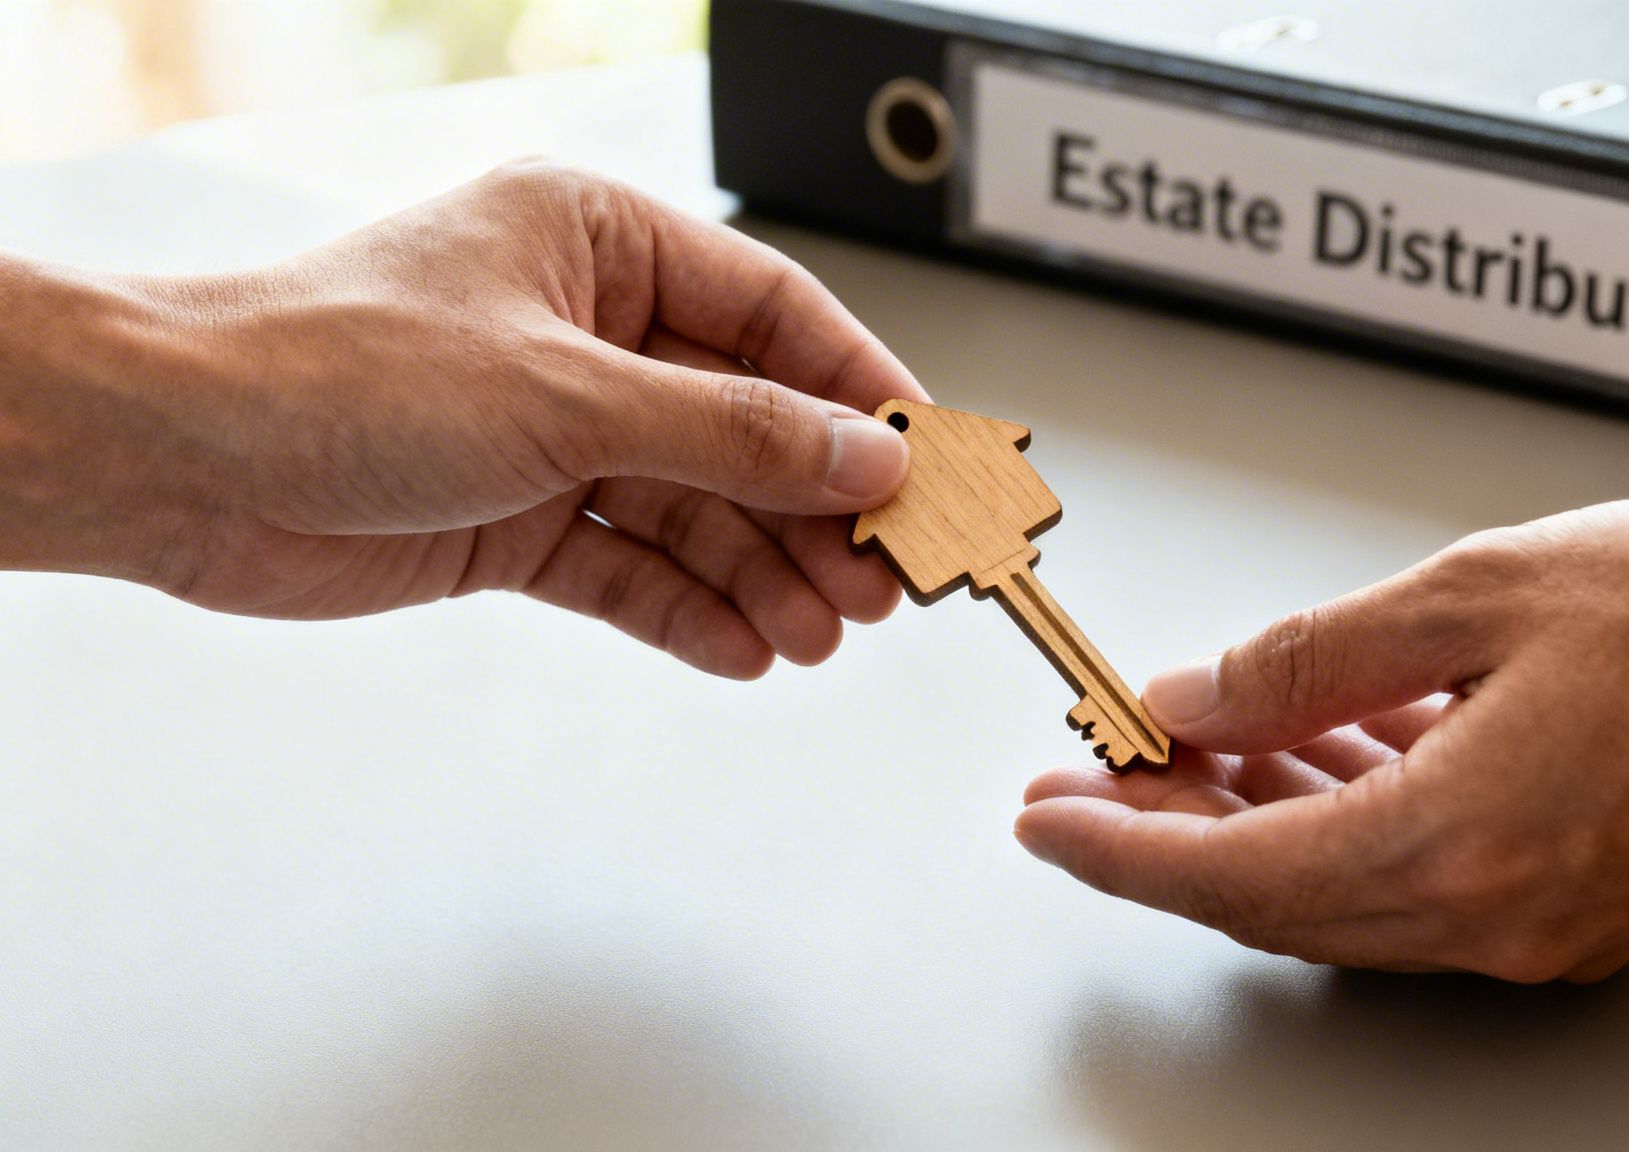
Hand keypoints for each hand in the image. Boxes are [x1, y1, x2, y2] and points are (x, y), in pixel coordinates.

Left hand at [1, 161, 926, 676]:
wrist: (174, 462)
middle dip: (815, 507)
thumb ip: (728, 433)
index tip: (927, 459)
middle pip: (744, 424)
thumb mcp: (566, 394)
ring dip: (762, 573)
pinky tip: (746, 648)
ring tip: (822, 632)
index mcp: (598, 246)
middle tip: (886, 576)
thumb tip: (860, 456)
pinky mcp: (515, 521)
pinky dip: (687, 610)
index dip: (858, 391)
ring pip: (695, 509)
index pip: (772, 315)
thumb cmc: (332, 370)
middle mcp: (584, 335)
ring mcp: (552, 434)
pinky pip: (630, 569)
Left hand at [1017, 498, 1628, 980]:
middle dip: (1170, 834)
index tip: (1043, 819)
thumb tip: (1195, 696)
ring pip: (1347, 891)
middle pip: (1277, 896)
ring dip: (1258, 823)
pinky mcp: (1582, 906)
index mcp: (1461, 843)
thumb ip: (1312, 656)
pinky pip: (1423, 877)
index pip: (1232, 876)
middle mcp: (1497, 916)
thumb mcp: (1485, 591)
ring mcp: (1544, 926)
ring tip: (1191, 749)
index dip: (1119, 848)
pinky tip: (1327, 743)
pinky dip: (1353, 817)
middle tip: (1096, 772)